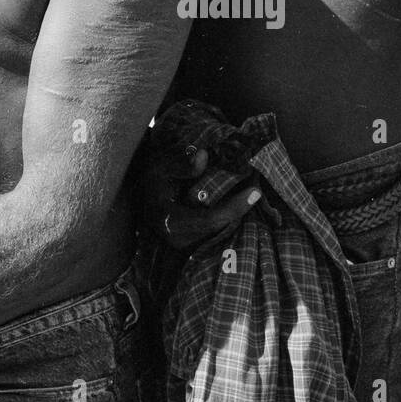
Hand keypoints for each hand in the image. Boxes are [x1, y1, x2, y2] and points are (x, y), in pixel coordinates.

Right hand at [144, 144, 259, 249]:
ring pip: (221, 235)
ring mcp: (186, 246)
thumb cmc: (151, 181)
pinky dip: (232, 220)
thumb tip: (203, 155)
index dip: (234, 208)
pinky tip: (243, 204)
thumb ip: (182, 164)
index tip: (255, 192)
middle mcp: (179, 240)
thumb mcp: (160, 168)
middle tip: (258, 191)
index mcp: (170, 221)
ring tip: (254, 195)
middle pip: (220, 230)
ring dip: (239, 216)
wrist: (142, 198)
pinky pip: (218, 235)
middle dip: (241, 212)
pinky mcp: (193, 244)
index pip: (210, 220)